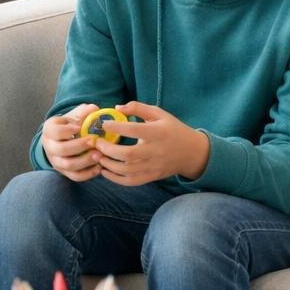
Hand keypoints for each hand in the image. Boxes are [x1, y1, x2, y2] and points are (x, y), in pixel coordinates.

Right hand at [40, 103, 101, 181]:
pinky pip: (75, 176)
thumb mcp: (73, 115)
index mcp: (49, 130)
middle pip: (61, 150)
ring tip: (100, 155)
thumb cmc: (70, 124)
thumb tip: (94, 109)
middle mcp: (49, 147)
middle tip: (94, 141)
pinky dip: (88, 173)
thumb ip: (83, 112)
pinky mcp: (64, 172)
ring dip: (85, 161)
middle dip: (79, 146)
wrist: (63, 139)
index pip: (55, 132)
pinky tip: (100, 167)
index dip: (67, 130)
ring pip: (68, 165)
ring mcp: (56, 161)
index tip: (80, 127)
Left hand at [93, 101, 209, 186]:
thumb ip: (138, 108)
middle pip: (128, 154)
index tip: (104, 124)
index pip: (134, 130)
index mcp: (158, 132)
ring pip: (128, 170)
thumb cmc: (172, 129)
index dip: (116, 127)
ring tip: (97, 156)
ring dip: (109, 165)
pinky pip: (131, 181)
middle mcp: (156, 151)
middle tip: (97, 143)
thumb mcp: (159, 113)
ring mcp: (154, 166)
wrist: (192, 152)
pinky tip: (105, 171)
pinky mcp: (152, 177)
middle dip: (109, 149)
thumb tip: (117, 108)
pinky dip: (116, 179)